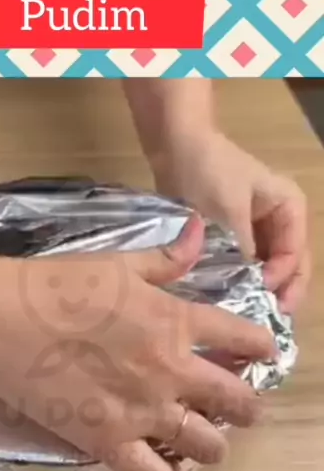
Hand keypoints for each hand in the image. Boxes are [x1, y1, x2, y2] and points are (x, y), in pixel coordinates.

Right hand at [0, 215, 275, 470]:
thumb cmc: (54, 284)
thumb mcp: (116, 264)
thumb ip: (165, 259)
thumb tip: (196, 233)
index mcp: (176, 321)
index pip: (246, 338)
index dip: (262, 347)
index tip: (260, 353)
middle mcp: (171, 371)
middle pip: (238, 402)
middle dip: (248, 406)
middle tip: (240, 406)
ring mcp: (141, 412)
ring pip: (207, 446)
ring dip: (213, 443)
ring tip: (202, 438)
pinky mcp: (107, 442)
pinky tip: (161, 462)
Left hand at [157, 131, 310, 313]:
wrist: (176, 145)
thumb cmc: (208, 173)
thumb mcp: (227, 214)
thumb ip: (241, 252)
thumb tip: (247, 291)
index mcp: (290, 208)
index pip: (295, 256)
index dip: (281, 280)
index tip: (259, 296)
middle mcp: (281, 221)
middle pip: (288, 268)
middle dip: (277, 295)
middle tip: (261, 325)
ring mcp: (259, 230)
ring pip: (266, 270)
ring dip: (257, 292)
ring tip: (245, 319)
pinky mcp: (235, 237)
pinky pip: (244, 266)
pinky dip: (239, 283)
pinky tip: (228, 303)